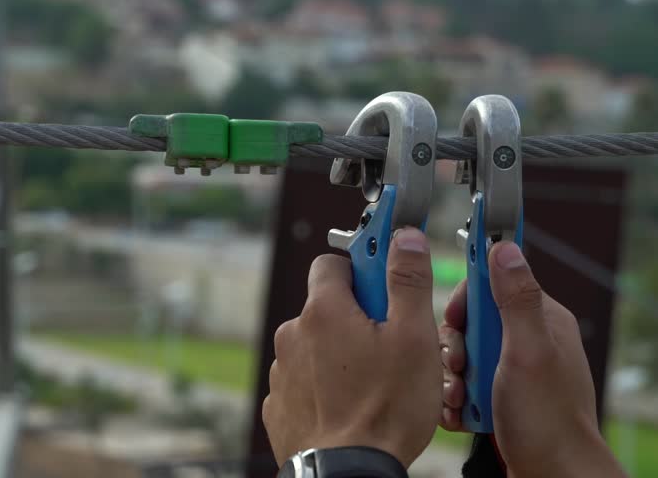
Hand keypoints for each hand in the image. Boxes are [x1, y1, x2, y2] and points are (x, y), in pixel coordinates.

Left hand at [262, 227, 440, 468]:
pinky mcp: (281, 403)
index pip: (333, 263)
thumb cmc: (383, 411)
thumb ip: (407, 281)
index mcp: (324, 311)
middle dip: (357, 316)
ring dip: (340, 352)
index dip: (362, 268)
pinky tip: (350, 404)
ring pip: (316, 345)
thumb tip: (405, 240)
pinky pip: (305, 379)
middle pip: (327, 307)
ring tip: (373, 381)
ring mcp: (284, 370)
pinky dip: (324, 384)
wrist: (348, 473)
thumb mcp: (413, 338)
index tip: (384, 279)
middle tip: (390, 343)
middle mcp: (294, 334)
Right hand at [439, 241, 625, 477]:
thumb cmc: (547, 419)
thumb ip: (515, 299)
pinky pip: (461, 384)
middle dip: (454, 350)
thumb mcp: (528, 351)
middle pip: (467, 323)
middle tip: (459, 370)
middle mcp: (524, 340)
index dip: (464, 302)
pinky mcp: (497, 395)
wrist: (551, 475)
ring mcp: (509, 369)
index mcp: (539, 320)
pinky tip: (460, 412)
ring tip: (460, 398)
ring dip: (451, 379)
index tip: (455, 321)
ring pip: (459, 356)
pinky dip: (455, 398)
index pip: (489, 285)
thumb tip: (504, 247)